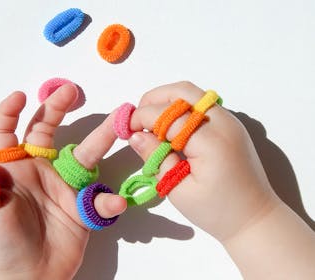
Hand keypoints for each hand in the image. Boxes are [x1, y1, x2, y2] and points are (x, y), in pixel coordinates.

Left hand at [0, 84, 126, 279]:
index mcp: (11, 170)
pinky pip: (99, 198)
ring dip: (101, 139)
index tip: (19, 97)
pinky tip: (111, 204)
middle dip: (57, 108)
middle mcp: (38, 171)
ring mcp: (63, 186)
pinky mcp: (83, 206)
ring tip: (118, 124)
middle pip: (46, 132)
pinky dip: (108, 200)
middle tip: (70, 91)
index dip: (9, 113)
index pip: (6, 134)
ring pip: (84, 155)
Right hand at [128, 81, 279, 240]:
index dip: (142, 117)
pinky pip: (200, 105)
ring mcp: (229, 121)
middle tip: (137, 121)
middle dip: (153, 99)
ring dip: (166, 102)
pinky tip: (169, 129)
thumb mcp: (179, 190)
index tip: (126, 130)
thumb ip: (157, 159)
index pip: (169, 115)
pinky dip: (179, 109)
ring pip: (192, 94)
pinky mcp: (230, 125)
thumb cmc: (216, 211)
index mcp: (211, 142)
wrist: (255, 218)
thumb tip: (135, 136)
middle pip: (183, 91)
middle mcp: (223, 123)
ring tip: (150, 123)